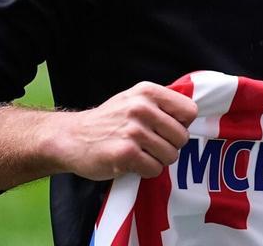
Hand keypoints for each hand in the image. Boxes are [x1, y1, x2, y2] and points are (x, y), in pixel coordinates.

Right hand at [43, 81, 197, 180]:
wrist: (70, 138)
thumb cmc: (108, 120)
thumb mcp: (134, 99)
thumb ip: (161, 104)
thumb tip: (192, 116)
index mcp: (147, 92)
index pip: (189, 111)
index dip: (181, 124)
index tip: (167, 129)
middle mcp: (141, 108)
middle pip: (182, 137)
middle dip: (170, 146)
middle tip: (152, 145)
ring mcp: (133, 131)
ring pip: (170, 155)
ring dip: (158, 160)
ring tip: (141, 154)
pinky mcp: (125, 154)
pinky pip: (154, 169)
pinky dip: (146, 171)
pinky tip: (132, 163)